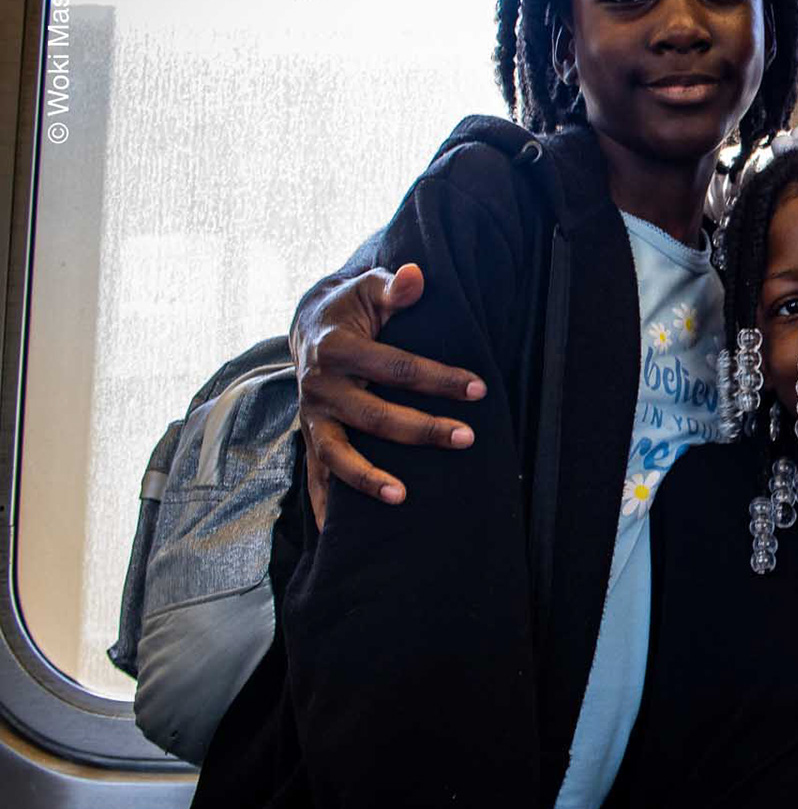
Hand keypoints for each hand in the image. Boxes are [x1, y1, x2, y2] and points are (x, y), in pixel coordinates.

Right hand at [293, 264, 485, 519]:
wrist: (307, 325)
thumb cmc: (353, 307)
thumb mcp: (368, 288)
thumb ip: (393, 287)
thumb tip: (415, 276)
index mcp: (338, 347)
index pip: (396, 366)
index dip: (438, 377)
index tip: (479, 388)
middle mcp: (320, 386)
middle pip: (374, 414)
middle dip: (421, 428)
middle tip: (466, 438)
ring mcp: (313, 418)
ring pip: (339, 453)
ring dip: (368, 477)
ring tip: (402, 496)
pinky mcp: (310, 438)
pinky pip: (316, 476)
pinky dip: (325, 505)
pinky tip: (337, 532)